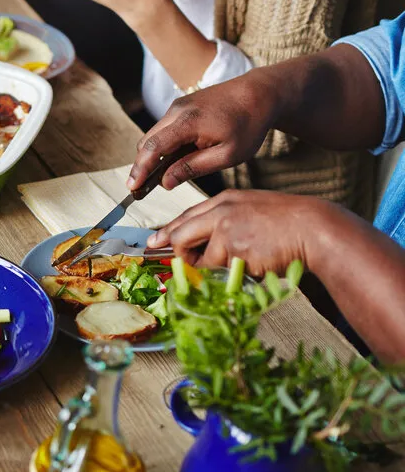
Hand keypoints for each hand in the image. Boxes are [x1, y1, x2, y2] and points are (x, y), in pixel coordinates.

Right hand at [128, 73, 276, 190]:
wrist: (259, 93)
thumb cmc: (248, 124)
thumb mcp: (227, 154)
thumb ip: (193, 168)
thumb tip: (165, 182)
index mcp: (188, 122)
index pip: (153, 148)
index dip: (140, 170)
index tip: (132, 187)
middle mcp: (176, 110)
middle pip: (147, 142)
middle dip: (142, 165)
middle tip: (143, 188)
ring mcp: (177, 106)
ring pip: (154, 135)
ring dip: (153, 156)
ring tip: (160, 176)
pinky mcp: (181, 106)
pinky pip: (164, 129)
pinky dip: (164, 145)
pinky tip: (175, 159)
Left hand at [147, 190, 348, 275]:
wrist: (315, 228)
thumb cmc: (288, 223)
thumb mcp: (252, 210)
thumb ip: (225, 221)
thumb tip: (202, 244)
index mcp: (224, 200)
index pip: (186, 216)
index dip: (169, 232)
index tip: (156, 243)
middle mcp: (220, 211)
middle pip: (180, 234)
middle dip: (180, 253)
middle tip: (188, 263)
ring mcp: (225, 228)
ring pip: (202, 258)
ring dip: (217, 266)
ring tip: (245, 259)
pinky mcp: (233, 247)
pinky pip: (221, 269)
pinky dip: (234, 272)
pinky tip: (255, 261)